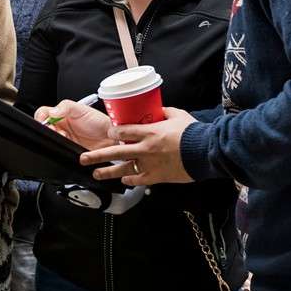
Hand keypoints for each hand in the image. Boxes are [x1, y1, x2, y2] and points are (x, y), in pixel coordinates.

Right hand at [35, 100, 113, 149]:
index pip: (44, 113)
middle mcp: (60, 126)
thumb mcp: (82, 109)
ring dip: (54, 138)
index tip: (44, 120)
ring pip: (49, 139)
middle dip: (47, 129)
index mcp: (61, 113)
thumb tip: (52, 111)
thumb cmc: (98, 121)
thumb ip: (66, 106)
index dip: (41, 117)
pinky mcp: (67, 149)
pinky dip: (59, 147)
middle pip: (43, 127)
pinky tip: (68, 144)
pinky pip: (58, 149)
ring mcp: (63, 138)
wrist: (111, 138)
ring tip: (64, 136)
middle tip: (55, 129)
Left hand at [78, 107, 195, 185]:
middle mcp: (145, 149)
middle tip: (83, 158)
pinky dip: (129, 180)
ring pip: (123, 170)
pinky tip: (123, 180)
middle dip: (97, 155)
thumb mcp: (177, 115)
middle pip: (115, 152)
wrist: (206, 151)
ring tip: (96, 174)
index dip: (112, 131)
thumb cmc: (193, 133)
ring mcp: (150, 164)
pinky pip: (138, 180)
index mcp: (149, 132)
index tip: (108, 132)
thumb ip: (164, 112)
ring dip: (108, 172)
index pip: (122, 131)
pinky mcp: (157, 177)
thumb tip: (157, 110)